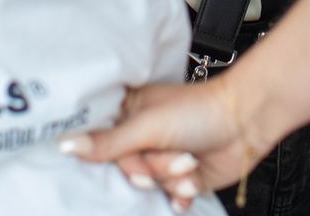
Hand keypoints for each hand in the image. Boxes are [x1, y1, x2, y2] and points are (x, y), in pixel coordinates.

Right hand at [63, 79, 269, 209]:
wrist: (245, 123)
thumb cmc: (198, 111)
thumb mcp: (147, 126)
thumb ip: (106, 143)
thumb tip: (64, 144)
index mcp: (128, 115)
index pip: (102, 146)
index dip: (116, 157)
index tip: (132, 156)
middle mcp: (142, 138)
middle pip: (128, 171)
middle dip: (154, 168)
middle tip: (176, 155)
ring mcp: (162, 159)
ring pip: (149, 187)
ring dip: (172, 178)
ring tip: (191, 163)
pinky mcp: (180, 177)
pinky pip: (168, 198)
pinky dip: (181, 194)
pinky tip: (192, 182)